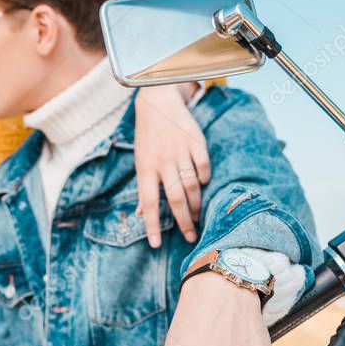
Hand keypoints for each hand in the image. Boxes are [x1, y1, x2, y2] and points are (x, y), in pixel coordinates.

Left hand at [134, 84, 211, 247]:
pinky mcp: (196, 141)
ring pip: (191, 185)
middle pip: (175, 198)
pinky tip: (203, 185)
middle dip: (183, 221)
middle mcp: (163, 162)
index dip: (152, 225)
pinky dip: (205, 178)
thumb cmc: (147, 137)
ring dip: (195, 204)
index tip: (156, 244)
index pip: (149, 203)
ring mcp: (180, 151)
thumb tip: (140, 214)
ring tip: (196, 217)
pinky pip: (203, 165)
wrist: (157, 101)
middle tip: (191, 237)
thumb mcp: (139, 161)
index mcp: (146, 168)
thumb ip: (143, 188)